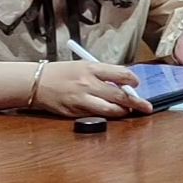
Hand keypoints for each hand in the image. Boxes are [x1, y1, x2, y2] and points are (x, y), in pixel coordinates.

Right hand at [33, 61, 153, 117]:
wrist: (36, 83)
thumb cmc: (62, 72)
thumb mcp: (83, 66)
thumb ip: (103, 74)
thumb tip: (123, 83)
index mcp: (91, 68)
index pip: (121, 74)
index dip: (133, 80)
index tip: (137, 83)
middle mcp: (88, 84)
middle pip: (120, 95)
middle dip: (136, 102)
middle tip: (147, 107)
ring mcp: (81, 100)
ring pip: (110, 110)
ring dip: (123, 112)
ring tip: (130, 112)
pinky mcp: (74, 112)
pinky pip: (96, 116)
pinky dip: (106, 116)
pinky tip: (111, 114)